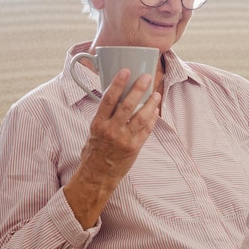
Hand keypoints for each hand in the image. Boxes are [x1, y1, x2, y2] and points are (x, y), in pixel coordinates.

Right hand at [64, 69, 160, 228]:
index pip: (108, 99)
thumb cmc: (93, 152)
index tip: (126, 71)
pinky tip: (156, 111)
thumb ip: (104, 116)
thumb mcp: (93, 132)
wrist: (96, 177)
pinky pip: (146, 130)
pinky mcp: (135, 148)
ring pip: (141, 117)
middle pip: (127, 105)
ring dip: (150, 104)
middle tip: (147, 77)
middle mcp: (111, 131)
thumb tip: (116, 98)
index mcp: (98, 124)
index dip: (118, 83)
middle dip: (139, 89)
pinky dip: (152, 119)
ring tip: (155, 94)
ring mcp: (124, 140)